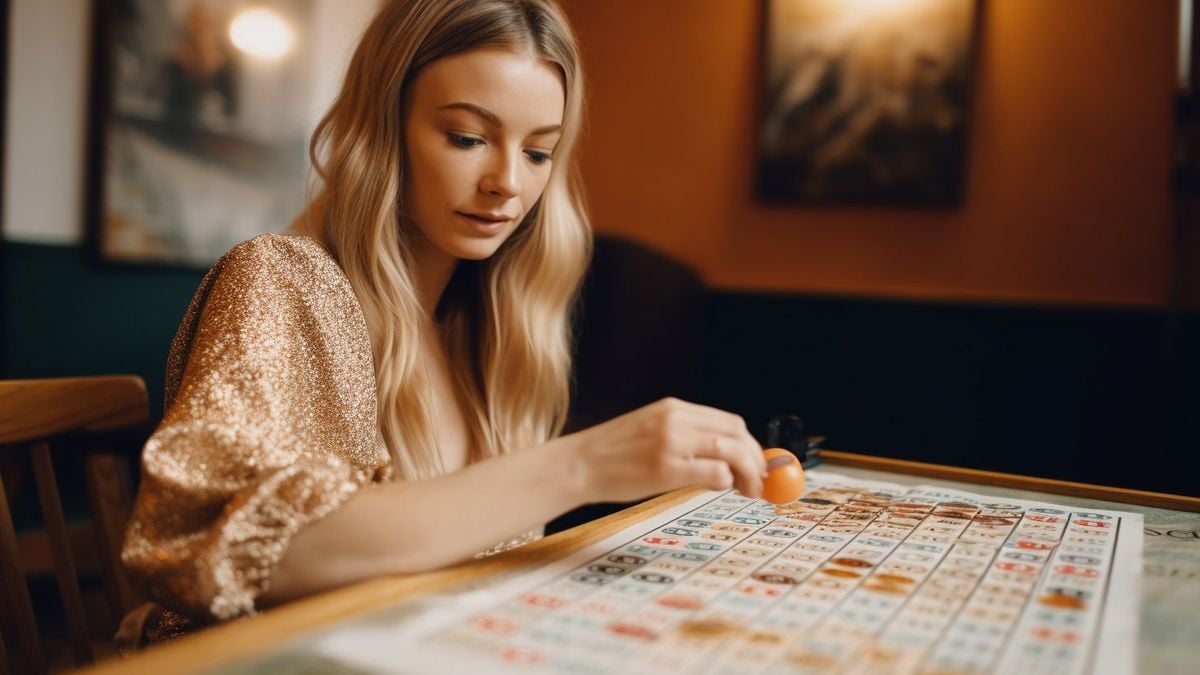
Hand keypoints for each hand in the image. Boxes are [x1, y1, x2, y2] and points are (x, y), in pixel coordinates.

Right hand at [562, 398, 765, 502]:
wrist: (579, 464)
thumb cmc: (614, 454)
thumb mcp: (651, 429)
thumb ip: (685, 435)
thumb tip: (724, 455)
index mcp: (673, 408)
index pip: (729, 421)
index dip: (750, 443)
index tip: (756, 461)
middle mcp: (676, 421)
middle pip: (736, 434)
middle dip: (755, 458)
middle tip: (760, 480)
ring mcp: (672, 444)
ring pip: (731, 453)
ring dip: (748, 474)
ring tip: (748, 490)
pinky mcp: (667, 470)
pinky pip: (714, 474)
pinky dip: (725, 483)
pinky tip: (717, 490)